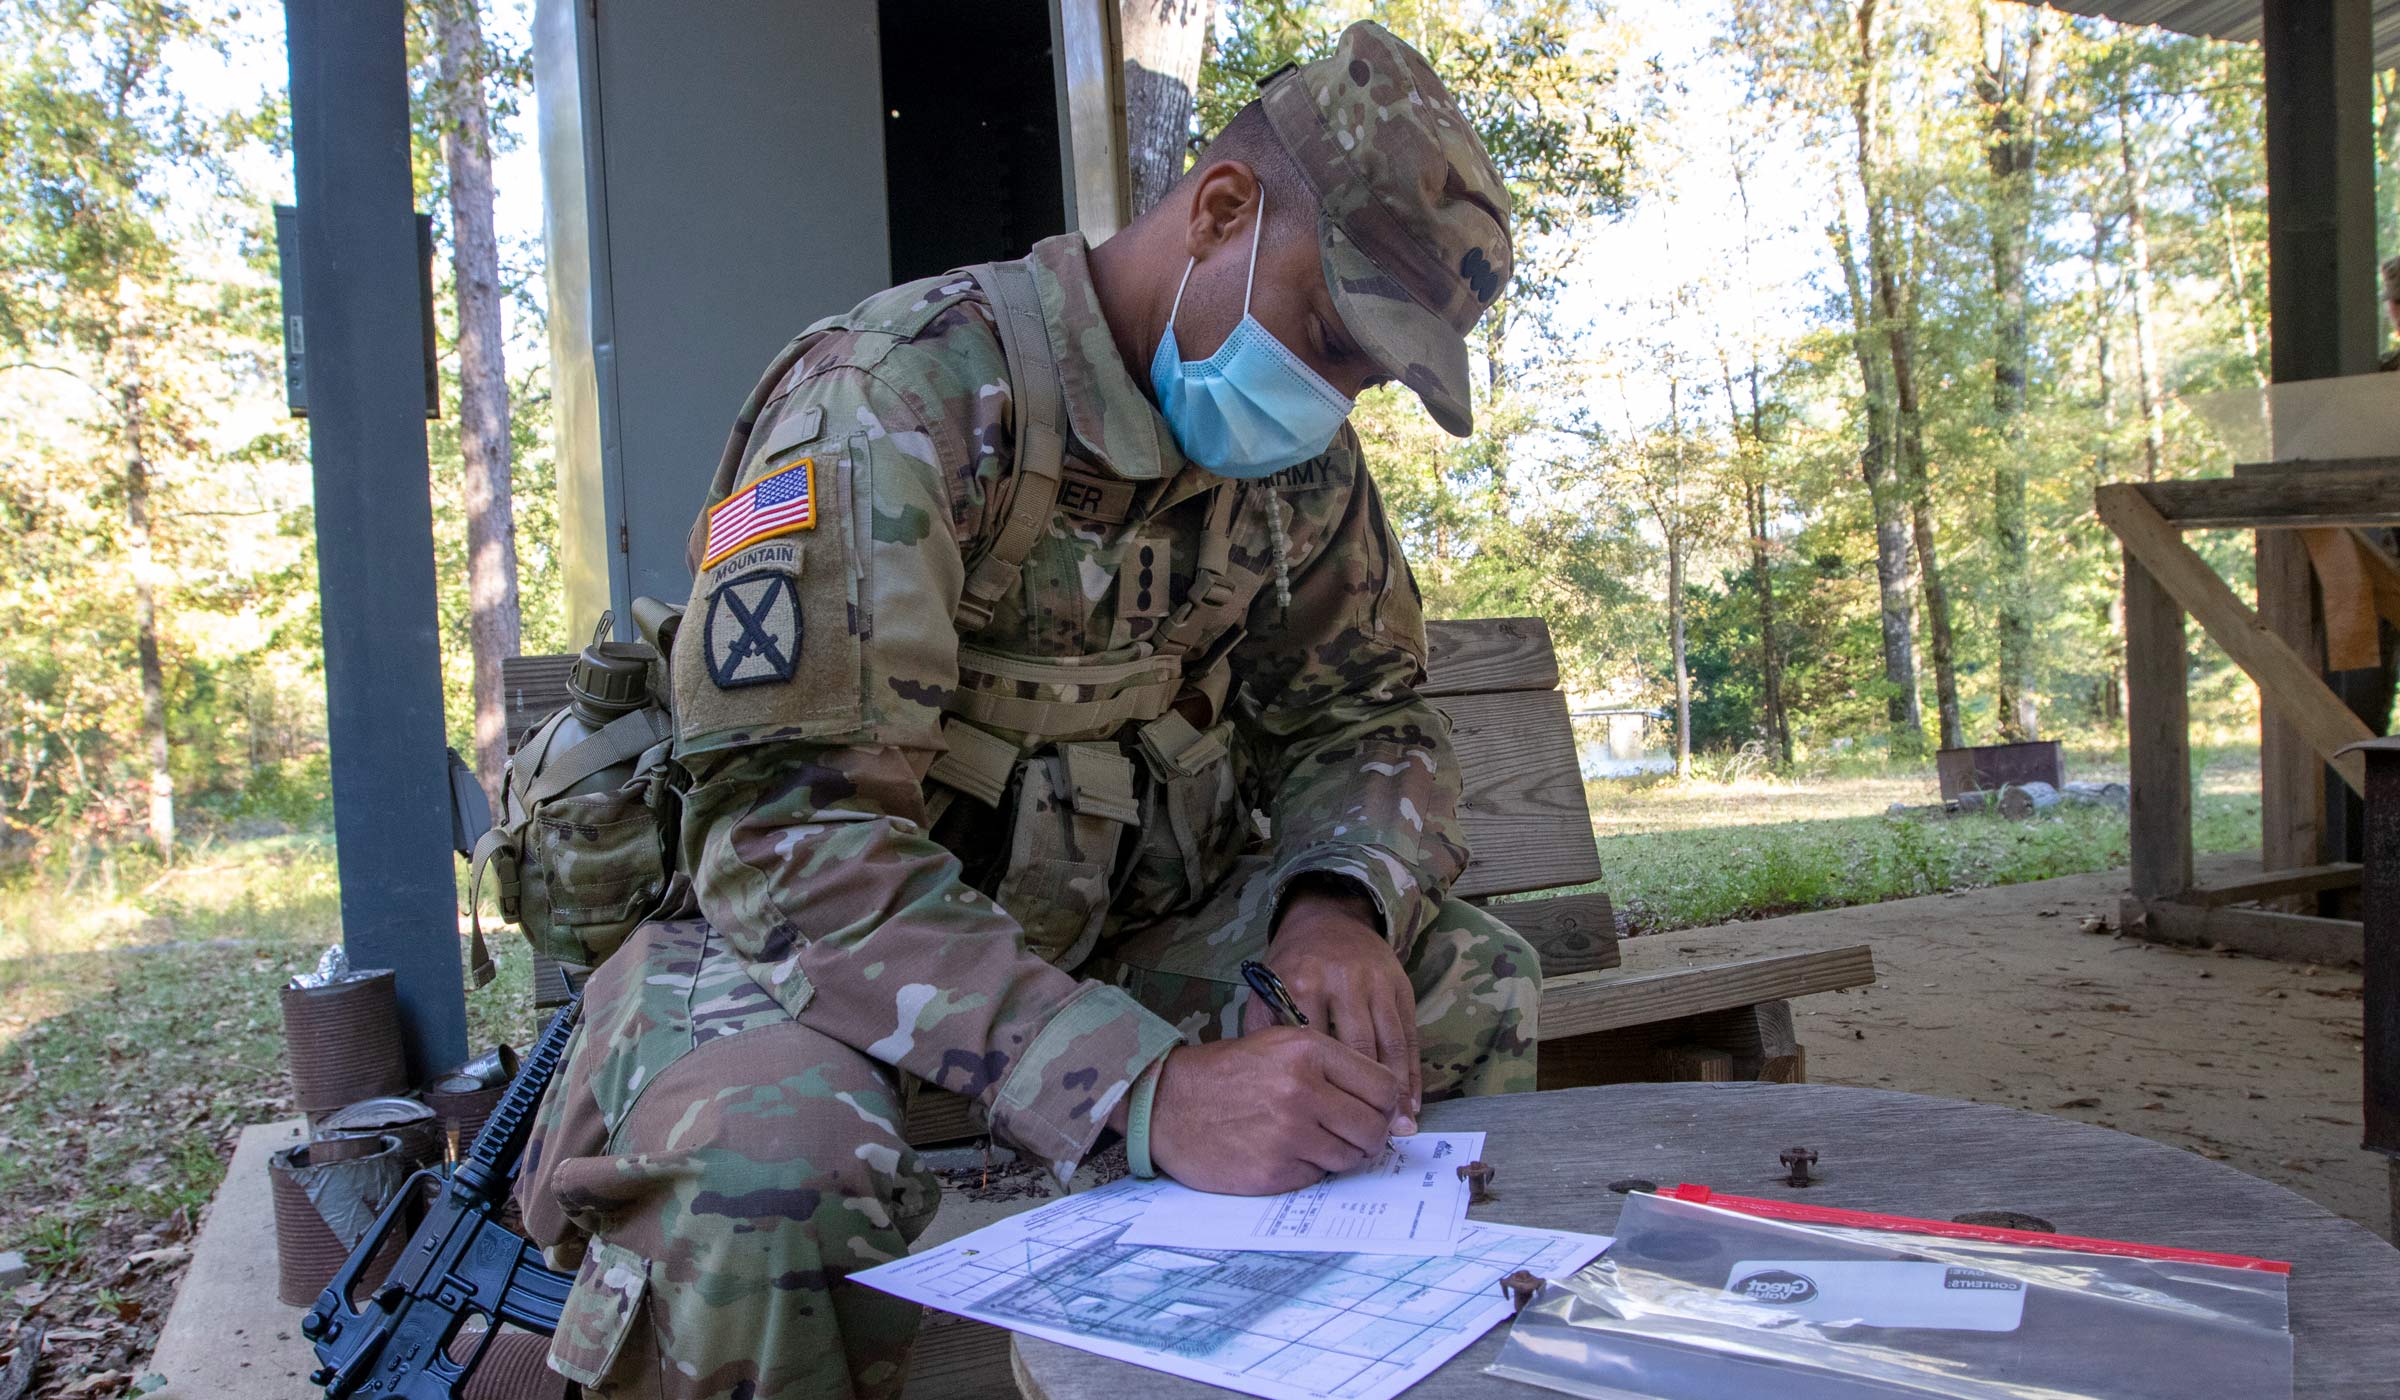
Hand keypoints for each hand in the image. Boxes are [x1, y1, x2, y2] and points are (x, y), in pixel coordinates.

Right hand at [1144, 1031, 1402, 1193]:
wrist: (1165, 1103)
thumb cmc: (1226, 1073)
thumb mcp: (1278, 1044)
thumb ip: (1333, 1066)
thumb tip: (1392, 1105)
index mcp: (1308, 1050)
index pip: (1384, 1085)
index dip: (1385, 1103)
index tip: (1376, 1111)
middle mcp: (1303, 1089)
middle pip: (1375, 1126)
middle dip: (1369, 1134)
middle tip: (1350, 1133)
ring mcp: (1289, 1133)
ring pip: (1352, 1156)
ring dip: (1341, 1154)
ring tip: (1312, 1141)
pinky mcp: (1275, 1170)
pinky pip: (1319, 1176)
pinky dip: (1309, 1168)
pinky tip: (1283, 1152)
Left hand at [1250, 886, 1421, 1126]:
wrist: (1328, 919)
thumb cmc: (1292, 967)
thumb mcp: (1267, 991)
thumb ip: (1265, 1034)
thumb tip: (1268, 1089)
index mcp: (1302, 984)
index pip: (1313, 1048)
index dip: (1320, 1091)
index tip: (1324, 1127)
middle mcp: (1342, 982)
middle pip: (1357, 1051)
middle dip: (1364, 1098)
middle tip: (1370, 1140)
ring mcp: (1376, 983)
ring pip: (1389, 1045)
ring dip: (1396, 1092)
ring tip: (1399, 1129)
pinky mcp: (1401, 986)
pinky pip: (1409, 1036)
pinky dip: (1413, 1072)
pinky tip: (1412, 1102)